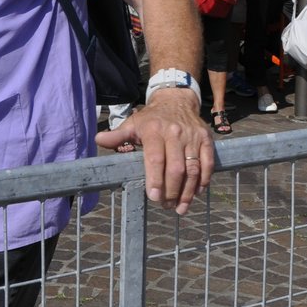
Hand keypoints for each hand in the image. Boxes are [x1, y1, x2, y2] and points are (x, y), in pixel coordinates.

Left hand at [96, 87, 214, 214]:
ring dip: (188, 191)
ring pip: (193, 169)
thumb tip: (98, 139)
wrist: (177, 100)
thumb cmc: (152, 118)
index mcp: (154, 131)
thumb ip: (117, 135)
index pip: (156, 159)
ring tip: (180, 207)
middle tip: (165, 205)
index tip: (154, 197)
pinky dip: (204, 180)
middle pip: (176, 168)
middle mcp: (175, 133)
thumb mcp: (133, 123)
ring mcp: (193, 137)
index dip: (155, 180)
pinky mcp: (206, 139)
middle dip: (171, 191)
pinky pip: (208, 163)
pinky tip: (197, 193)